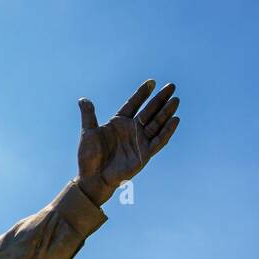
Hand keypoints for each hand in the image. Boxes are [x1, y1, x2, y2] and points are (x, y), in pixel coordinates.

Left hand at [76, 79, 179, 205]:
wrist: (93, 177)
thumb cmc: (89, 156)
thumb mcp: (88, 132)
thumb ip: (89, 115)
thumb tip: (83, 99)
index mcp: (118, 123)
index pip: (133, 104)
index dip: (142, 93)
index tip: (152, 81)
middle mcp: (131, 130)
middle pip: (149, 111)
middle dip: (160, 99)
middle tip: (171, 85)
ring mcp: (139, 141)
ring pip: (157, 123)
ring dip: (166, 112)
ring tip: (176, 99)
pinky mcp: (145, 153)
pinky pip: (159, 140)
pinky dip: (167, 130)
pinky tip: (175, 120)